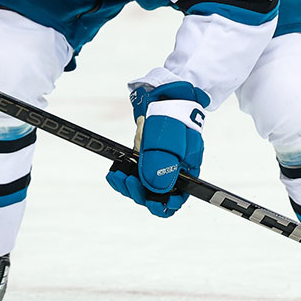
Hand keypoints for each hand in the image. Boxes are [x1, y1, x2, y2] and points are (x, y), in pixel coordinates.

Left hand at [105, 81, 208, 217]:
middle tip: (128, 182)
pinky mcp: (143, 158)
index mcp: (187, 171)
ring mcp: (157, 164)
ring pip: (141, 187)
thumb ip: (163, 165)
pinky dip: (122, 176)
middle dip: (140, 194)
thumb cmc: (173, 115)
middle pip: (156, 196)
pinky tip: (114, 173)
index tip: (151, 201)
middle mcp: (172, 171)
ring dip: (128, 186)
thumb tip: (154, 190)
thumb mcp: (170, 140)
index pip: (177, 199)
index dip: (164, 205)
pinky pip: (132, 174)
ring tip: (117, 176)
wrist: (162, 94)